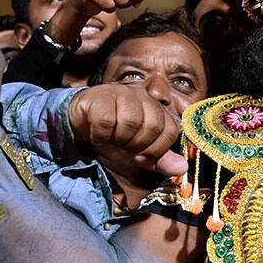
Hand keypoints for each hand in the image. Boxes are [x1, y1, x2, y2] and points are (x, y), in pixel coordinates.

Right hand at [68, 84, 186, 176]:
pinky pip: (106, 121)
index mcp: (156, 108)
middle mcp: (142, 96)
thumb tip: (182, 168)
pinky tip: (97, 134)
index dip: (157, 149)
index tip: (140, 155)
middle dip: (137, 145)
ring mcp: (121, 93)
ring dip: (118, 139)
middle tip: (123, 147)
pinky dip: (100, 135)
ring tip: (110, 139)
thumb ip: (159, 160)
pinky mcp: (99, 97)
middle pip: (153, 125)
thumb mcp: (137, 153)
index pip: (171, 130)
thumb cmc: (112, 137)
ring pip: (130, 122)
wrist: (80, 125)